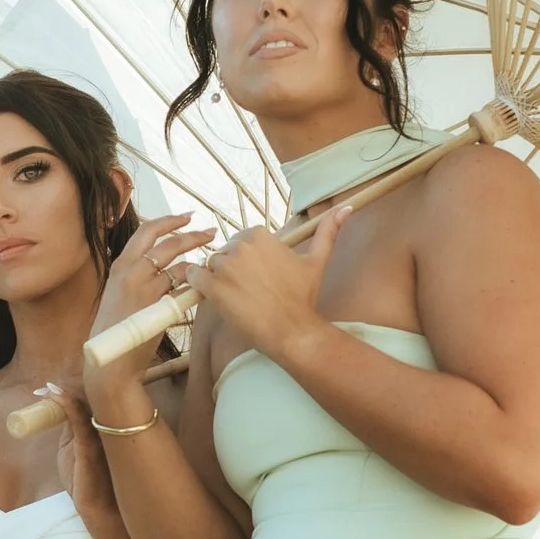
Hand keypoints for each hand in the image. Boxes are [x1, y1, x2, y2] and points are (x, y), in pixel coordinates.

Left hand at [51, 386, 119, 538]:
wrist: (99, 509)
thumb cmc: (87, 480)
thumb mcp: (76, 448)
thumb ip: (73, 427)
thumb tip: (61, 407)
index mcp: (105, 426)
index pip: (92, 397)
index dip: (72, 387)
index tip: (48, 387)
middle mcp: (108, 427)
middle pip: (90, 396)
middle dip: (66, 388)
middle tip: (43, 388)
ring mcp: (102, 436)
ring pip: (87, 403)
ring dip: (64, 393)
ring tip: (45, 390)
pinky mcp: (92, 447)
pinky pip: (81, 420)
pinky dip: (67, 404)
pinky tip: (55, 395)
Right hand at [92, 213, 213, 339]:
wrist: (109, 359)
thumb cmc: (113, 328)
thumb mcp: (116, 291)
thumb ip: (134, 275)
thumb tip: (158, 265)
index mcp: (120, 264)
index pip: (146, 230)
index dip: (169, 220)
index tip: (187, 217)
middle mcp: (131, 271)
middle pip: (168, 243)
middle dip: (193, 235)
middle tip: (210, 233)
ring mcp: (144, 289)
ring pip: (180, 267)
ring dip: (199, 265)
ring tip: (212, 265)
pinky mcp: (157, 307)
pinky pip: (184, 292)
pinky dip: (196, 289)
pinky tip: (203, 290)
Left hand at [191, 206, 347, 362]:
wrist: (293, 330)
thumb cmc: (303, 298)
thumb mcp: (317, 261)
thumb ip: (328, 231)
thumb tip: (345, 207)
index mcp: (261, 235)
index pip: (241, 241)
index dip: (247, 259)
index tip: (259, 276)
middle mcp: (241, 246)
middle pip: (225, 252)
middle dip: (233, 269)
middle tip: (250, 291)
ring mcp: (225, 266)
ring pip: (211, 265)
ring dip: (218, 279)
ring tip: (237, 298)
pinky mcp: (212, 286)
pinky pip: (194, 277)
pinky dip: (197, 284)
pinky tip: (211, 295)